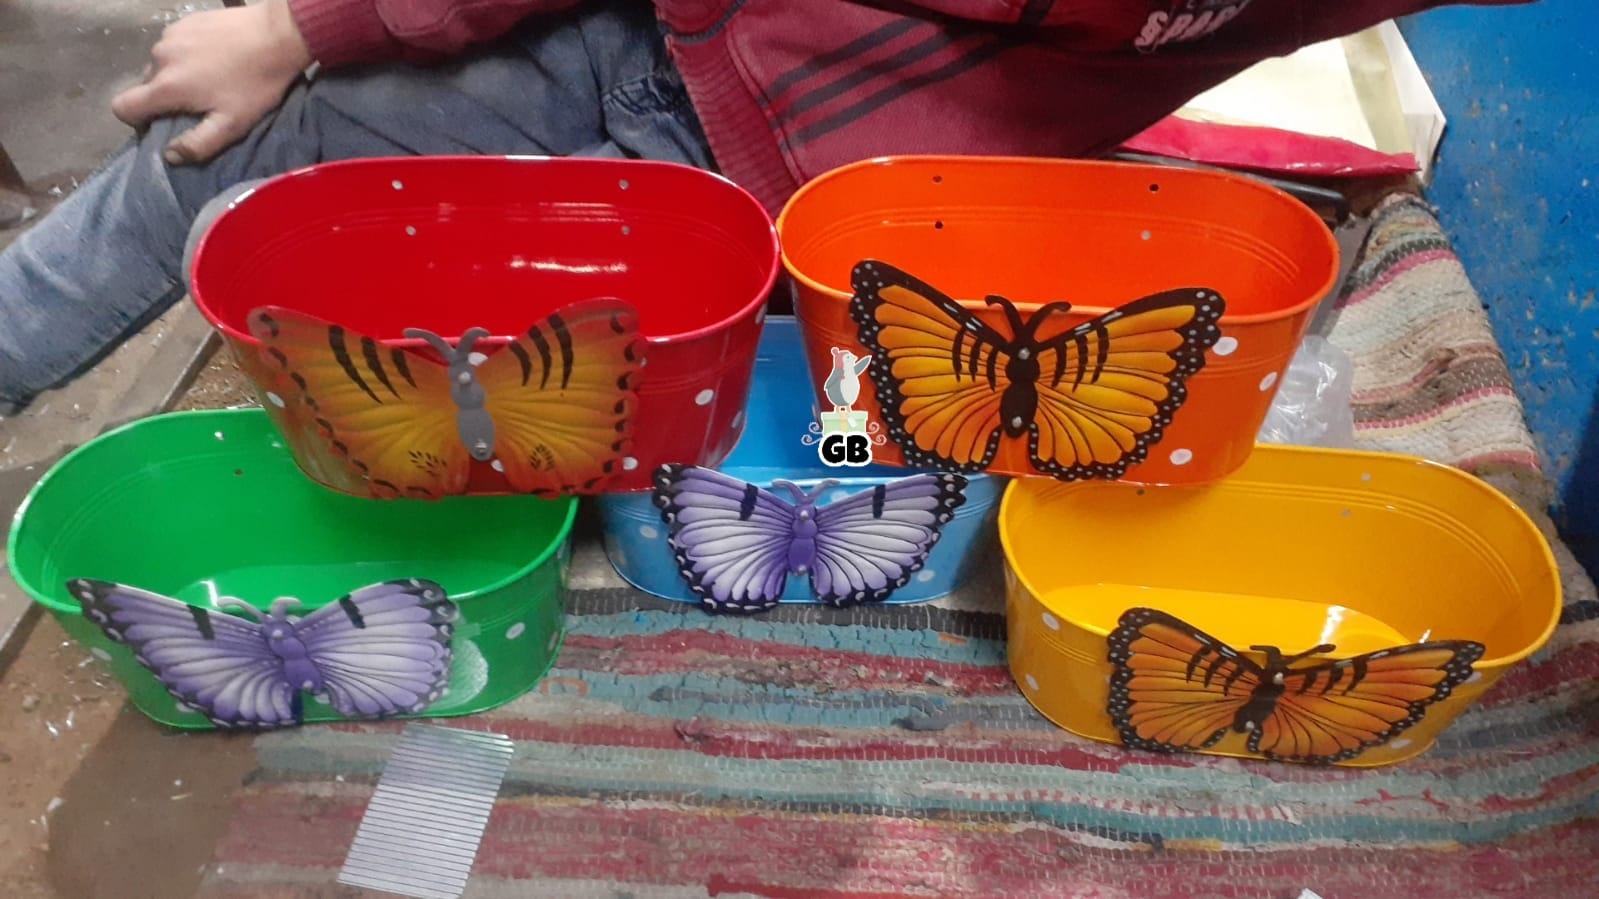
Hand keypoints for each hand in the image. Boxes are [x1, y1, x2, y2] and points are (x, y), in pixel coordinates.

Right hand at [112, 0, 311, 165]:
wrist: (277, 35)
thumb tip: (170, 156)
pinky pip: (173, 45)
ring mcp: (169, 35)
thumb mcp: (232, 124)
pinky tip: (214, 58)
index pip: (122, 107)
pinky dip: (186, 55)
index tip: (161, 124)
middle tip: (198, 104)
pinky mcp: (183, 21)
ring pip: (160, 65)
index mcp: (166, 85)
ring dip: (176, 76)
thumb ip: (198, 144)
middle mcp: (159, 58)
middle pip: (145, 86)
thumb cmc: (255, 84)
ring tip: (210, 79)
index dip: (136, 120)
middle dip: (164, 99)